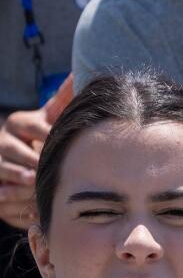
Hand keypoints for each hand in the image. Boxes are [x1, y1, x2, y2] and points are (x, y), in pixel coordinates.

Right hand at [0, 76, 70, 228]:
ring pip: (3, 172)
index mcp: (18, 122)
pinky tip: (23, 204)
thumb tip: (79, 73)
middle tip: (51, 171)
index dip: (50, 137)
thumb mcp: (49, 116)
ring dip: (20, 181)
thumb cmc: (42, 135)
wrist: (15, 154)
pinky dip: (9, 200)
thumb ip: (63, 99)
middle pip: (14, 151)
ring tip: (37, 186)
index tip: (68, 146)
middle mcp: (2, 141)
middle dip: (33, 162)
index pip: (34, 127)